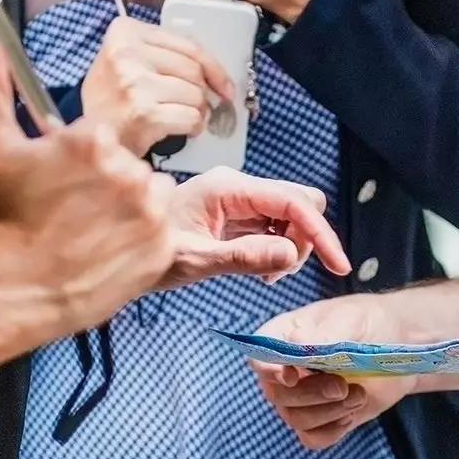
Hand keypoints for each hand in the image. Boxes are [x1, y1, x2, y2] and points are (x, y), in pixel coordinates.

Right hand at [0, 21, 176, 336]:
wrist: (12, 288)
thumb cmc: (1, 219)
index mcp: (93, 139)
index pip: (107, 139)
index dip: (86, 164)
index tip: (65, 186)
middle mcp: (127, 170)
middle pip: (132, 166)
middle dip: (110, 185)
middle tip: (75, 213)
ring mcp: (148, 211)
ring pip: (152, 195)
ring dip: (133, 210)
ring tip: (94, 233)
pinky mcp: (161, 248)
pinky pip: (164, 231)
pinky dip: (144, 240)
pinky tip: (110, 250)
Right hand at [81, 15, 236, 155]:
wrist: (88, 139)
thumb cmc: (114, 101)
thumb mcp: (129, 62)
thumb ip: (167, 55)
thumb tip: (217, 73)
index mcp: (124, 32)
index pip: (188, 44)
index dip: (214, 66)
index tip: (224, 84)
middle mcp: (126, 53)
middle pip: (194, 70)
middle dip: (201, 91)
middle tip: (193, 105)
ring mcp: (134, 82)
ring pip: (196, 94)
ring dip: (197, 110)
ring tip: (177, 116)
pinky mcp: (143, 112)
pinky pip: (191, 117)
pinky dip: (193, 126)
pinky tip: (178, 129)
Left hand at [162, 166, 350, 288]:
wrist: (121, 247)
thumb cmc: (149, 254)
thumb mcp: (195, 262)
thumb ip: (243, 257)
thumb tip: (290, 255)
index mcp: (227, 188)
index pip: (291, 201)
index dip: (319, 233)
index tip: (338, 265)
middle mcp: (237, 185)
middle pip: (299, 201)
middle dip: (304, 238)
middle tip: (279, 272)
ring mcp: (238, 197)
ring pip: (290, 214)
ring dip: (291, 245)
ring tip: (265, 273)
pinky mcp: (237, 211)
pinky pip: (274, 224)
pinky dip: (278, 246)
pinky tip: (261, 266)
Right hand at [252, 295, 415, 449]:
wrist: (400, 344)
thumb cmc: (370, 322)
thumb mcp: (352, 318)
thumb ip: (326, 333)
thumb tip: (297, 343)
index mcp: (283, 336)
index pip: (258, 357)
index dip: (270, 370)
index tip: (294, 376)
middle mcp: (285, 369)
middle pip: (277, 394)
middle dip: (311, 394)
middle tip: (342, 386)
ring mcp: (301, 397)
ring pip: (296, 419)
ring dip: (329, 412)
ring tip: (358, 395)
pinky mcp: (321, 418)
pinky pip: (312, 438)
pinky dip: (332, 430)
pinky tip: (351, 413)